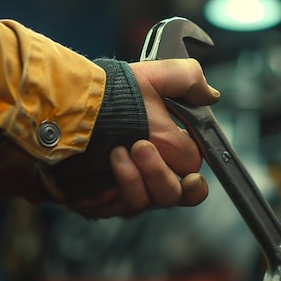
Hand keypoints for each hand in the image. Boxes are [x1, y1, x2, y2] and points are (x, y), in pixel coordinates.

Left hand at [68, 59, 219, 217]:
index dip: (192, 164)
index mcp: (168, 151)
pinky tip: (115, 159)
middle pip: (180, 193)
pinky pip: (128, 204)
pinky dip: (125, 181)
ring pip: (157, 199)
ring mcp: (132, 190)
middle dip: (165, 172)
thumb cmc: (110, 94)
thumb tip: (211, 95)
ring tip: (124, 149)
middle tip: (144, 147)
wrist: (68, 107)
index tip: (185, 146)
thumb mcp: (152, 76)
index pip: (194, 170)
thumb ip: (188, 79)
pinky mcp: (109, 203)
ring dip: (145, 174)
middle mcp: (153, 174)